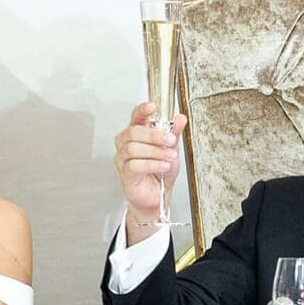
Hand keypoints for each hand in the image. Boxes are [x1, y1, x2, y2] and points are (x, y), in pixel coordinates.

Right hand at [114, 101, 184, 236]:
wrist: (158, 196)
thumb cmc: (160, 172)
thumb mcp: (171, 150)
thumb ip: (174, 133)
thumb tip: (180, 118)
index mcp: (137, 133)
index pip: (135, 116)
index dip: (142, 110)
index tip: (152, 107)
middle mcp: (126, 143)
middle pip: (134, 131)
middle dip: (154, 135)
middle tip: (170, 140)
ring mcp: (123, 158)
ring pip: (133, 148)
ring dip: (155, 151)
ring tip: (169, 156)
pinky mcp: (125, 173)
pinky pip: (134, 165)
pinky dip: (151, 164)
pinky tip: (162, 165)